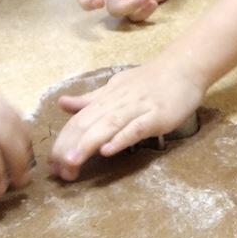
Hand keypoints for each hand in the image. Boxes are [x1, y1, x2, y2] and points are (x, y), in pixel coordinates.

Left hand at [49, 57, 204, 180]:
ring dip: (87, 144)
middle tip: (58, 171)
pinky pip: (137, 127)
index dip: (62, 141)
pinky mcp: (157, 116)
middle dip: (69, 147)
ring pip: (108, 126)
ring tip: (71, 162)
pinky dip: (122, 138)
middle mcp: (117, 103)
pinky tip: (108, 150)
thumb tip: (62, 104)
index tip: (52, 163)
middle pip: (87, 125)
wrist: (184, 66)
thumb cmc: (151, 80)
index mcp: (106, 98)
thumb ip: (91, 99)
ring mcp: (137, 109)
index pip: (78, 121)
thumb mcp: (115, 87)